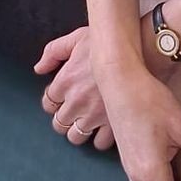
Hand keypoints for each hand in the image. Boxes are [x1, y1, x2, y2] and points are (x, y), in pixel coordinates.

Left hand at [34, 25, 116, 150]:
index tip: (61, 100)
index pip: (48, 103)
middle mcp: (76, 102)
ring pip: (76, 136)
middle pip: (59, 123)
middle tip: (74, 112)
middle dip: (64, 119)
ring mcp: (94, 115)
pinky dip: (100, 139)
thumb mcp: (77, 38)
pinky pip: (100, 143)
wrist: (140, 50)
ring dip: (79, 131)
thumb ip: (53, 52)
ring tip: (87, 123)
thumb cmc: (108, 43)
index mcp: (65, 82)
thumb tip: (39, 68)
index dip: (54, 103)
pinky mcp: (113, 123)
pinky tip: (103, 129)